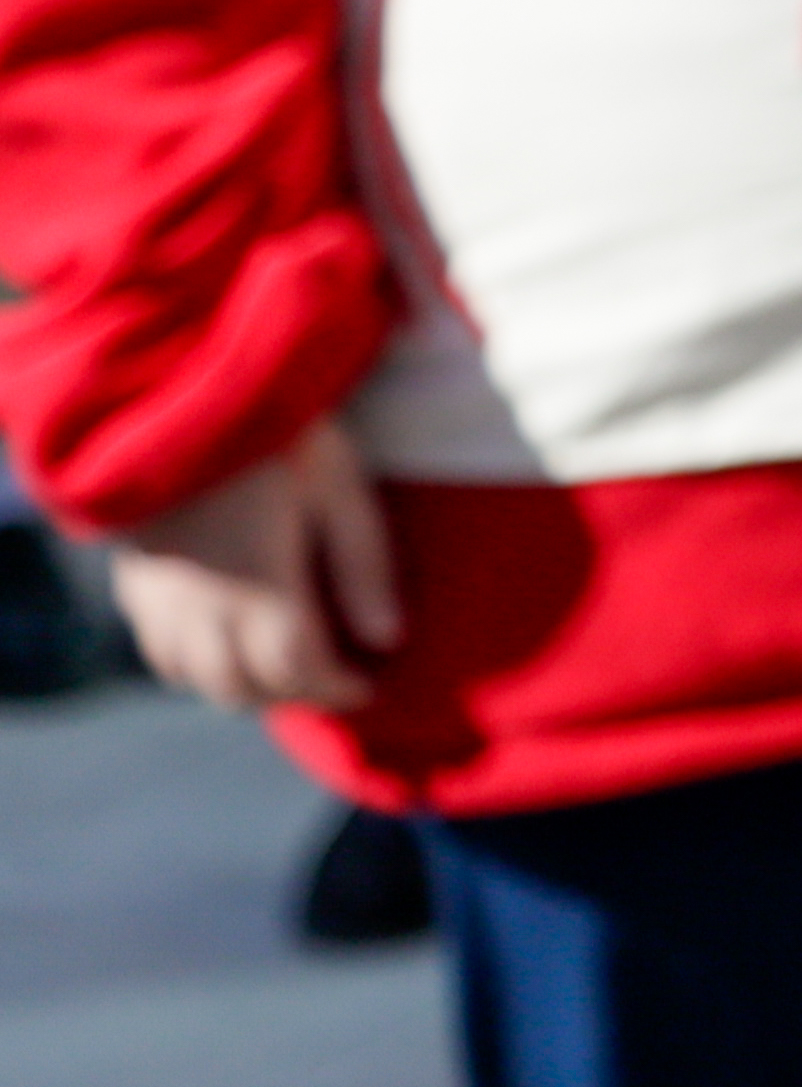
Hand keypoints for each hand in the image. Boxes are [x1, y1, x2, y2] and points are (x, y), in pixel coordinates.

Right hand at [96, 416, 401, 713]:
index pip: (297, 671)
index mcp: (258, 589)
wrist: (174, 392)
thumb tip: (386, 640)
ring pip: (190, 677)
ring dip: (237, 686)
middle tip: (331, 680)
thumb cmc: (275, 433)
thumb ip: (363, 566)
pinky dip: (192, 665)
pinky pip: (156, 649)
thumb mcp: (340, 486)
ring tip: (281, 669)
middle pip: (239, 688)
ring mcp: (156, 596)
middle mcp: (199, 608)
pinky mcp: (131, 577)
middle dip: (290, 694)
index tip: (369, 686)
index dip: (336, 689)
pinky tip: (221, 642)